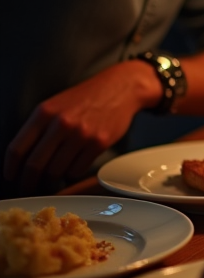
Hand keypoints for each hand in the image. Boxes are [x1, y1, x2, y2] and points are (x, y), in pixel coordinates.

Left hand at [4, 61, 158, 192]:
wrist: (119, 89)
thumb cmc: (85, 98)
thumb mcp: (55, 105)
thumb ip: (38, 127)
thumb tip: (22, 157)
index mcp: (44, 113)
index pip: (17, 148)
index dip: (10, 168)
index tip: (10, 177)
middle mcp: (61, 124)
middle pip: (35, 165)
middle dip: (28, 182)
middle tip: (28, 188)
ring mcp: (81, 134)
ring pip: (56, 171)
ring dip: (50, 181)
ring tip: (50, 181)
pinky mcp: (98, 143)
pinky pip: (77, 170)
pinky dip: (71, 174)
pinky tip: (71, 169)